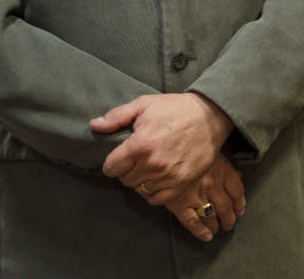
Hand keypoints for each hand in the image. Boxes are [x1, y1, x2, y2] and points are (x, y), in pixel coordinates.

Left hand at [90, 92, 234, 204]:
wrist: (210, 115)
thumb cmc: (176, 108)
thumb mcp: (144, 104)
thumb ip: (117, 116)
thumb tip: (93, 125)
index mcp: (140, 144)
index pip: (111, 167)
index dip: (112, 162)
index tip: (120, 157)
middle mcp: (152, 164)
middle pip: (124, 180)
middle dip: (126, 171)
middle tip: (136, 160)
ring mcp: (168, 175)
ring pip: (140, 190)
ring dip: (140, 181)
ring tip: (148, 168)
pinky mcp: (181, 182)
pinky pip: (157, 199)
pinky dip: (153, 192)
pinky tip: (157, 179)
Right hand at [163, 154, 246, 241]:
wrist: (162, 151)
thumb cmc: (189, 149)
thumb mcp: (211, 152)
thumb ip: (225, 165)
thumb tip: (238, 175)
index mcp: (221, 169)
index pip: (237, 192)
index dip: (240, 204)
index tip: (239, 210)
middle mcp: (211, 184)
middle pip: (226, 207)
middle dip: (229, 219)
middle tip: (229, 223)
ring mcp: (196, 195)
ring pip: (212, 216)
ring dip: (216, 225)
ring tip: (217, 228)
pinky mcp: (179, 204)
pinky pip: (193, 222)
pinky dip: (201, 231)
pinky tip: (207, 236)